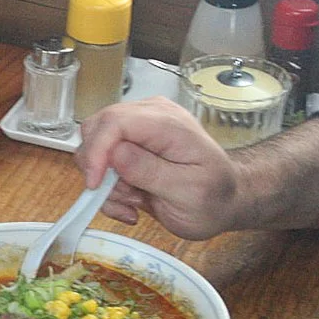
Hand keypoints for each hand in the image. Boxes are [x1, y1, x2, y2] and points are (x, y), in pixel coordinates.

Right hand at [75, 98, 244, 239]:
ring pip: (94, 148)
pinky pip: (102, 162)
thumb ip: (152, 172)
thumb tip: (116, 154)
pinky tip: (133, 202)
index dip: (97, 151)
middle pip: (97, 129)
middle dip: (100, 169)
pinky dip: (109, 188)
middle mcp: (150, 116)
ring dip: (107, 184)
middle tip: (124, 197)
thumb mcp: (189, 192)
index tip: (96, 184)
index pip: (115, 121)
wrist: (224, 201)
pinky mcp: (130, 143)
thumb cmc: (215, 198)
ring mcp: (139, 128)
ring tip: (136, 201)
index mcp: (168, 122)